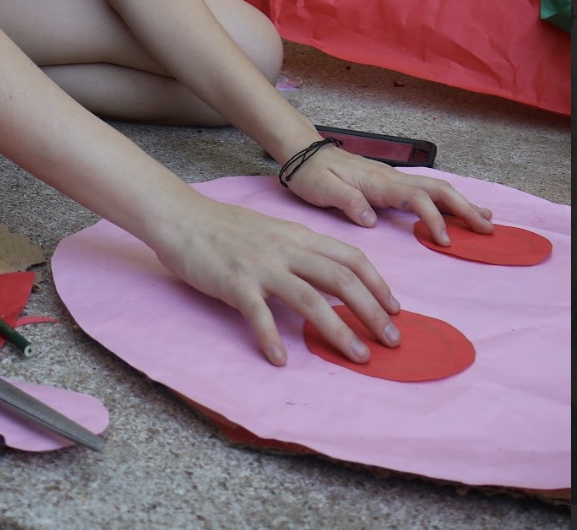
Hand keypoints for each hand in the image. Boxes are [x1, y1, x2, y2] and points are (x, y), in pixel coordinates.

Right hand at [155, 195, 402, 365]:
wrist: (182, 217)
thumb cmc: (223, 227)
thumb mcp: (271, 231)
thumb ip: (298, 249)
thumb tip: (326, 276)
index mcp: (297, 235)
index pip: (350, 257)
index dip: (378, 284)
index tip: (394, 309)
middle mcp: (285, 249)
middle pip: (341, 279)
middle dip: (372, 312)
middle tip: (391, 340)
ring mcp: (261, 266)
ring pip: (310, 299)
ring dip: (339, 331)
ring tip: (357, 357)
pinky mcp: (235, 283)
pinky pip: (259, 315)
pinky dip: (273, 338)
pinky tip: (281, 360)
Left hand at [282, 145, 493, 243]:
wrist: (303, 154)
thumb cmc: (311, 174)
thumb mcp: (323, 190)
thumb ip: (349, 202)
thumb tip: (372, 220)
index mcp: (379, 182)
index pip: (417, 199)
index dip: (435, 219)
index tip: (446, 242)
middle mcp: (392, 178)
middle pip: (438, 190)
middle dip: (465, 208)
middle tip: (488, 228)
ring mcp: (393, 180)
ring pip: (435, 189)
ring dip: (462, 203)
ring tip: (486, 218)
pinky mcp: (390, 184)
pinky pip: (425, 192)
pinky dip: (446, 201)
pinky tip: (457, 210)